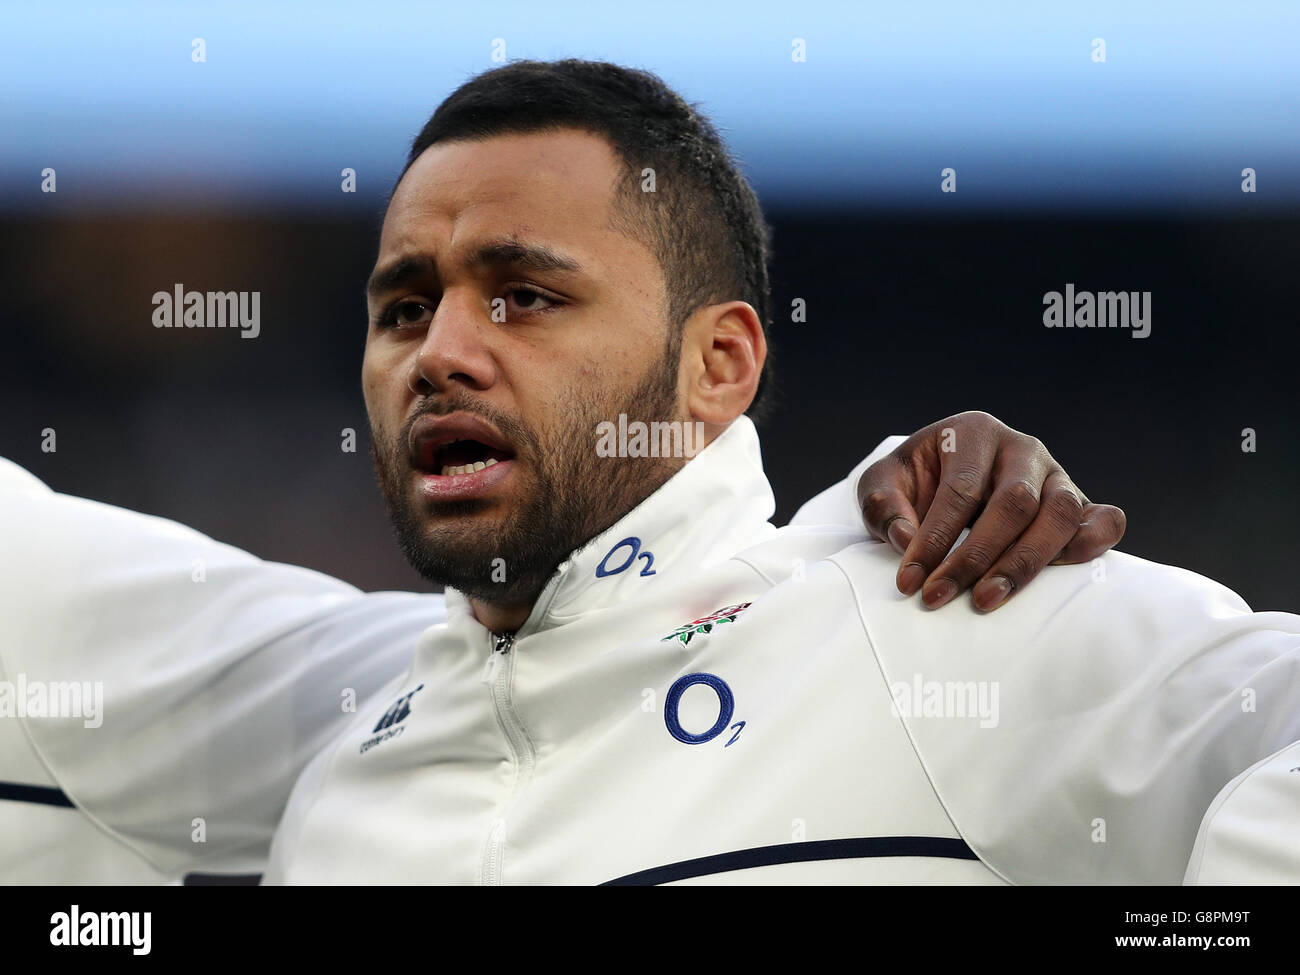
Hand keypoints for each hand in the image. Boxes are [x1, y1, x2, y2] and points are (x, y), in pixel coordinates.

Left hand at [857, 411, 1125, 611]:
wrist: (944, 478)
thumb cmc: (913, 482)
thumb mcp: (883, 484)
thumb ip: (883, 507)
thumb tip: (907, 541)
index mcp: (973, 433)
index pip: (961, 490)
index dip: (935, 539)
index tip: (910, 582)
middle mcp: (1021, 448)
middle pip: (1014, 503)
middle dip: (976, 557)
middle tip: (940, 596)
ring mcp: (1056, 475)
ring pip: (1060, 514)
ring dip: (1025, 563)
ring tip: (986, 599)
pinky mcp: (1080, 503)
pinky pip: (1105, 519)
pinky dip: (1091, 545)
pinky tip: (1060, 574)